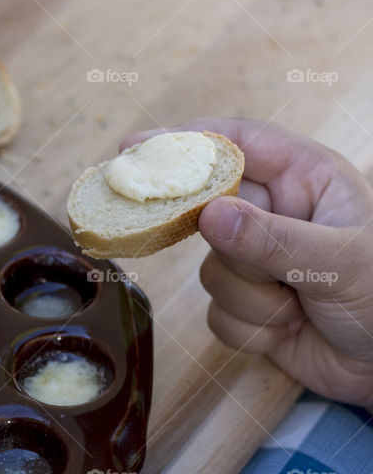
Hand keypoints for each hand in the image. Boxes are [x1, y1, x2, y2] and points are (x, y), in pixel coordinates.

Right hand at [121, 118, 372, 406]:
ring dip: (251, 299)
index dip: (185, 142)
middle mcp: (276, 215)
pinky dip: (251, 329)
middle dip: (226, 248)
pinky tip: (290, 331)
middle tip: (228, 256)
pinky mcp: (246, 304)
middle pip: (209, 212)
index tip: (134, 148)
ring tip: (298, 308)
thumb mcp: (339, 262)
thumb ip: (273, 239)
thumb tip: (209, 215)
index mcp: (306, 181)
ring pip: (210, 271)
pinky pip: (216, 312)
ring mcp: (257, 261)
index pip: (237, 145)